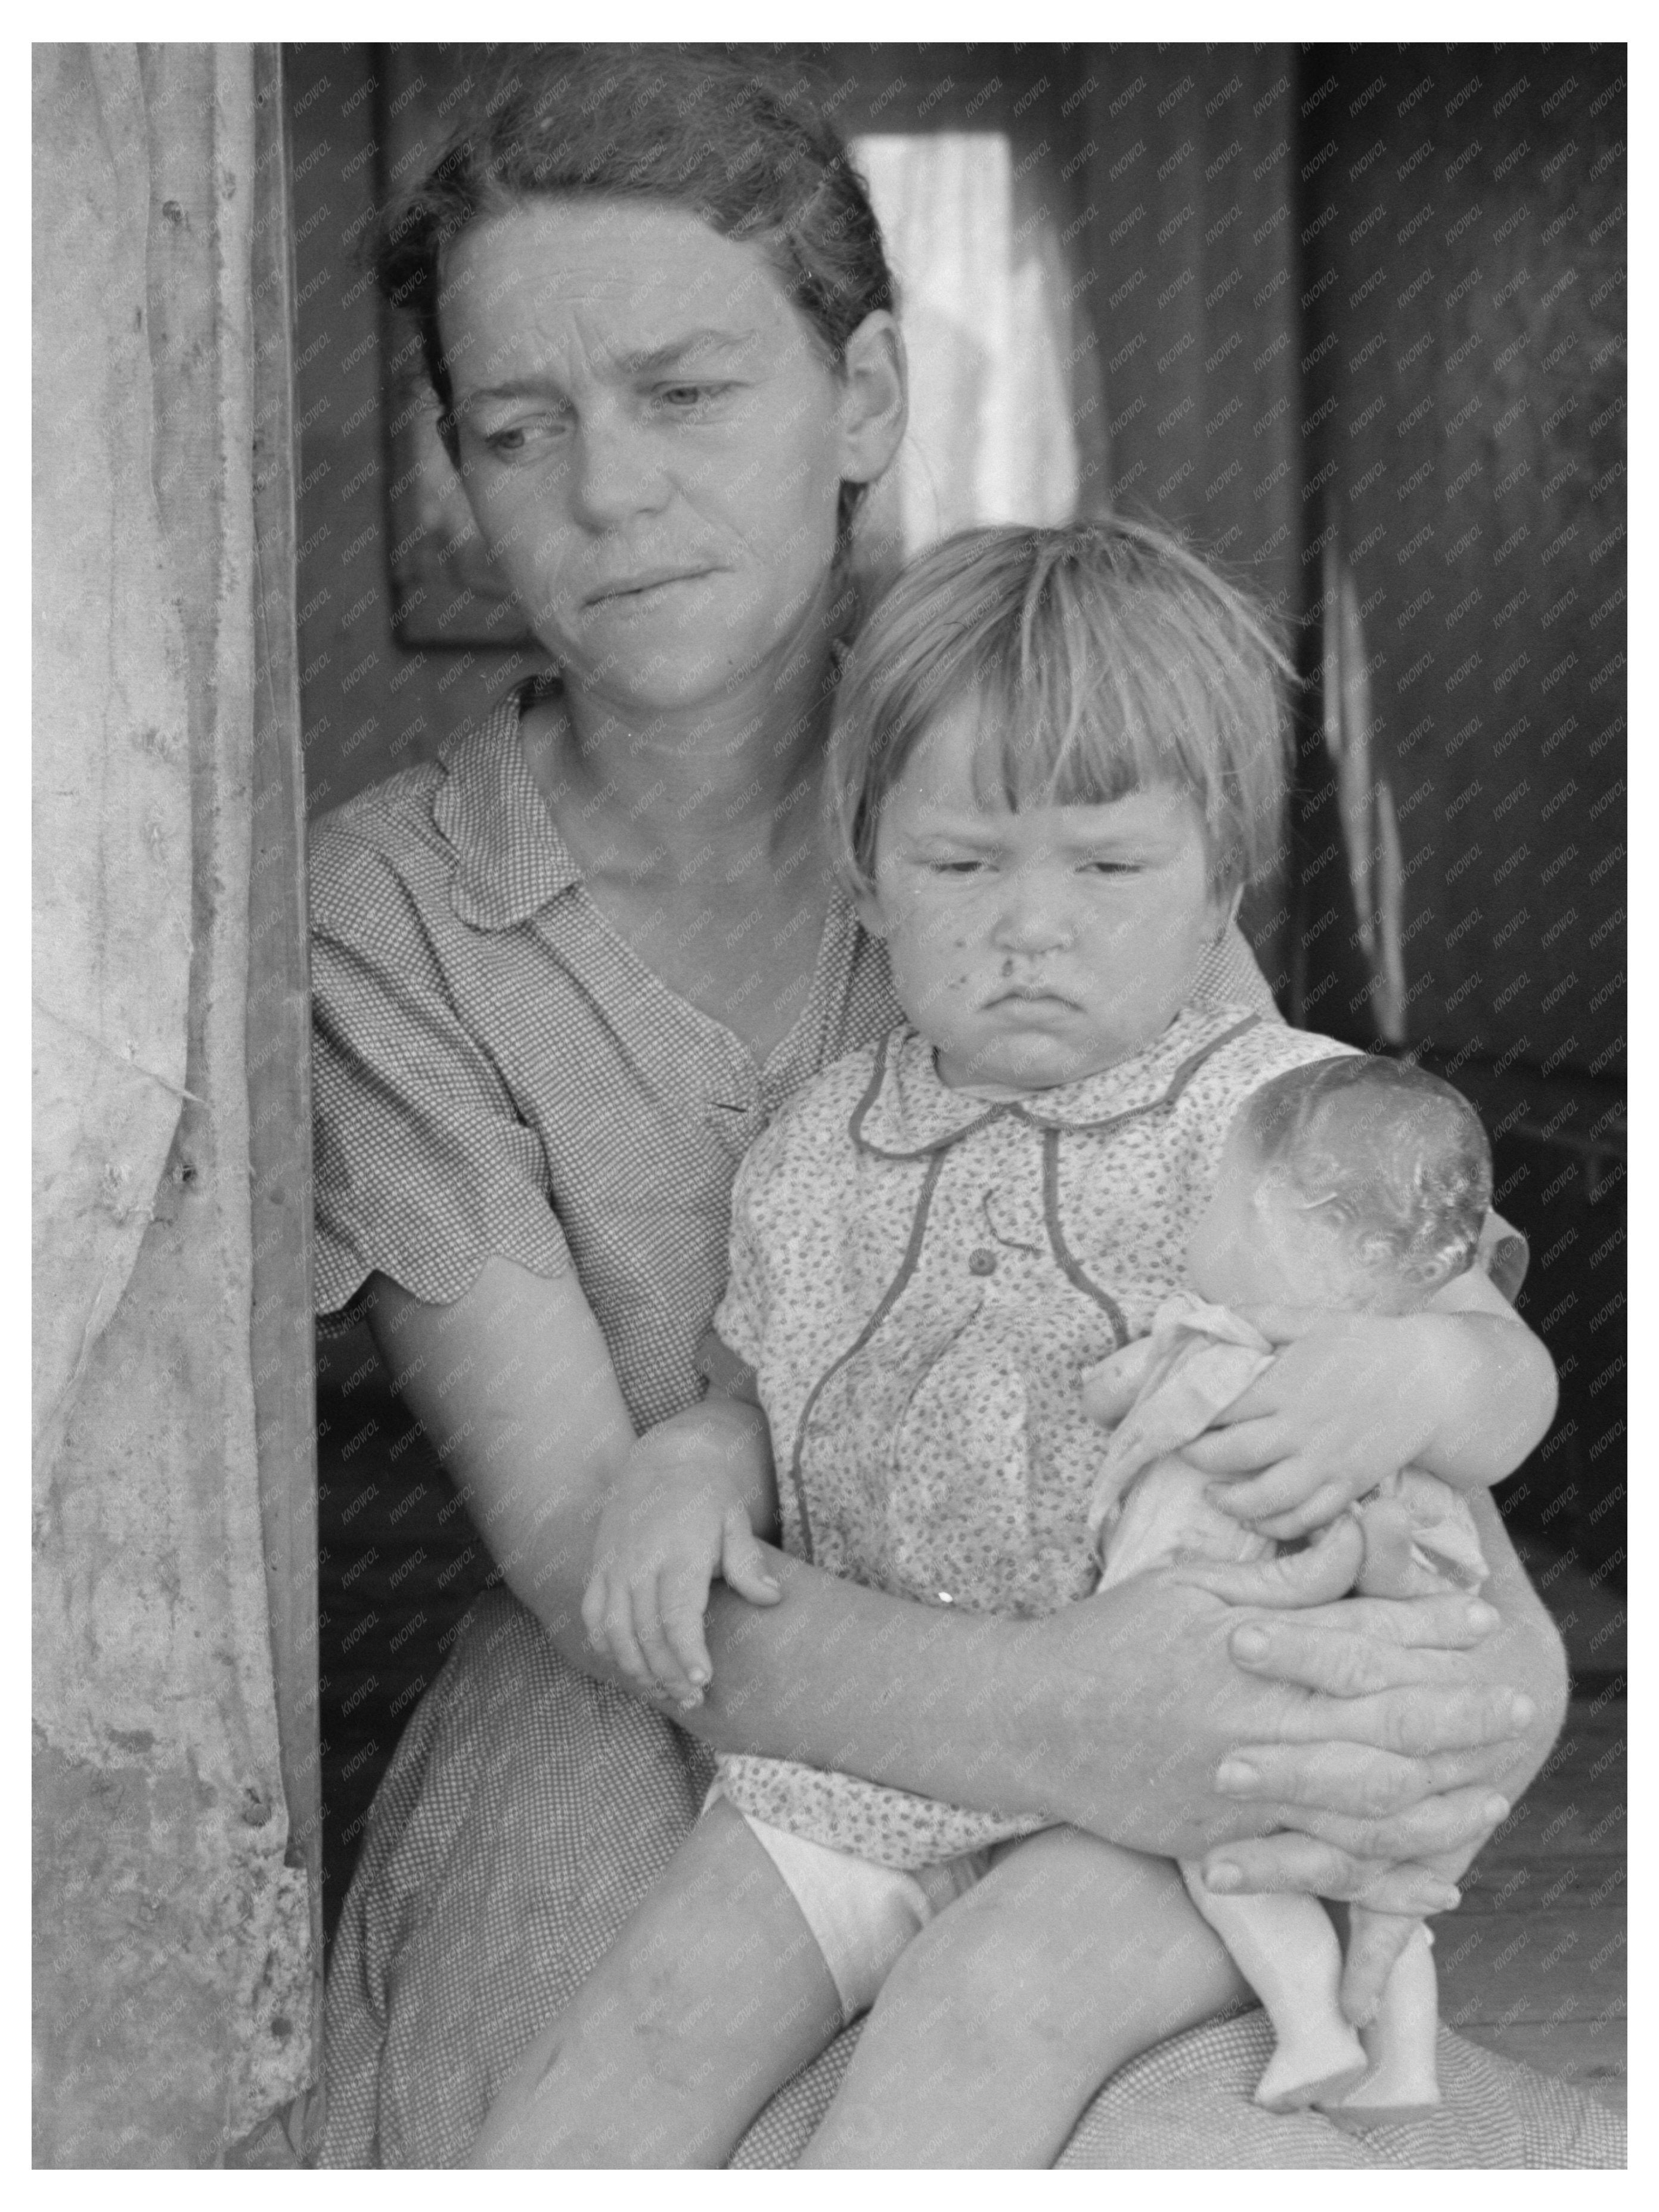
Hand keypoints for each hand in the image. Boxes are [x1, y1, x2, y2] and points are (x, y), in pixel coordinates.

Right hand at [583, 1469, 779, 1707]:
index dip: (687, 1653)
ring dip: (638, 1669)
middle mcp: (639, 1562)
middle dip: (669, 1674)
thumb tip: (772, 1598)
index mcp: (677, 1551)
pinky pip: (594, 1616)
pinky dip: (607, 1646)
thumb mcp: (734, 1518)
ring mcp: (614, 1566)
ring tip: (665, 1691)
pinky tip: (629, 1665)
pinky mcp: (599, 1567)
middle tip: (694, 1700)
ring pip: (615, 1632)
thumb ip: (747, 1562)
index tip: (703, 1681)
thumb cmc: (706, 1493)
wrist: (661, 1458)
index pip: (677, 1615)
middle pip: (647, 1634)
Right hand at [1018, 1515, 1542, 1862]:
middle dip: (1457, 1716)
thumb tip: (1353, 1542)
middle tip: (1514, 1707)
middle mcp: (1255, 1725)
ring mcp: (1242, 1792)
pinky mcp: (1226, 1840)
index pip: (1359, 1640)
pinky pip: (1320, 1870)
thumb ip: (1280, 1579)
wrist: (1027, 1719)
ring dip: (1438, 1804)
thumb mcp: (1188, 1584)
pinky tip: (1436, 1884)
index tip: (1479, 1623)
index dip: (1427, 1630)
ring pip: (1364, 1807)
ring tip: (1491, 1797)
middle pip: (1381, 1725)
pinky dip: (1386, 1883)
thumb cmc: (1107, 1637)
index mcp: (1248, 1651)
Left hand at [1181, 1308, 1445, 1537]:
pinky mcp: (1349, 1487)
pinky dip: (1276, 1527)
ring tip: (1211, 1493)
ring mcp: (1327, 1463)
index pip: (1219, 1407)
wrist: (1431, 1379)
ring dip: (1229, 1502)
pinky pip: (1307, 1519)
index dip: (1187, 1414)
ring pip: (1266, 1499)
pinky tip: (1255, 1518)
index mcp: (1286, 1384)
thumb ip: (1256, 1318)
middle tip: (1182, 1451)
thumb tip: (1204, 1316)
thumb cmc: (1363, 1345)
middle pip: (1231, 1455)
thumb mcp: (1308, 1320)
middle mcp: (1302, 1428)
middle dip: (1197, 1457)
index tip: (1171, 1414)